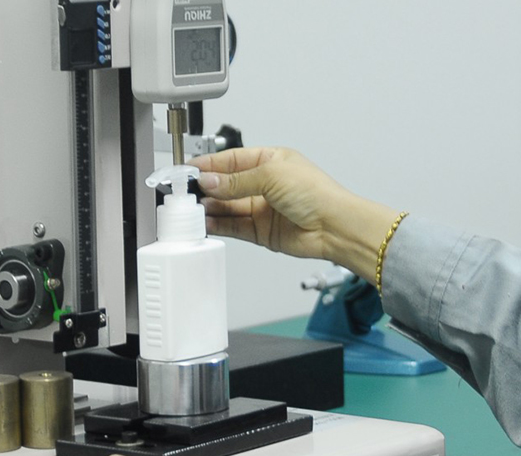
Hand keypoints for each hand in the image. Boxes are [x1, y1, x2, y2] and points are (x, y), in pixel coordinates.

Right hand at [191, 148, 398, 284]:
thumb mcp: (272, 176)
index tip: (188, 169)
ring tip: (191, 208)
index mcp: (270, 160)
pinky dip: (218, 224)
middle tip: (185, 191)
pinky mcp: (262, 231)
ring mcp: (263, 208)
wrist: (334, 226)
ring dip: (210, 207)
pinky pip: (234, 226)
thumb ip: (237, 181)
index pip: (231, 160)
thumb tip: (210, 181)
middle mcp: (266, 184)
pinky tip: (206, 221)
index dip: (209, 165)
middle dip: (206, 187)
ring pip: (228, 206)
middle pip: (226, 184)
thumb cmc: (317, 194)